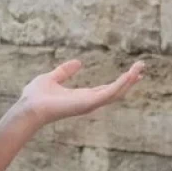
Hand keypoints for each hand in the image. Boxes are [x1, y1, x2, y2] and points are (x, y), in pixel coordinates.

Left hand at [19, 60, 144, 126]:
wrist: (29, 108)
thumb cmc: (35, 97)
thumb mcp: (52, 78)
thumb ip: (65, 71)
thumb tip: (78, 63)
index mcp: (82, 96)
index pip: (106, 89)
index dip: (120, 81)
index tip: (132, 72)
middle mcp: (89, 102)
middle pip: (115, 91)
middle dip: (130, 80)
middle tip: (142, 67)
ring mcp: (90, 104)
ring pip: (116, 92)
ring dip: (129, 80)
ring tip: (140, 68)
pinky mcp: (89, 103)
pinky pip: (109, 94)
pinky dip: (121, 84)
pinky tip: (129, 75)